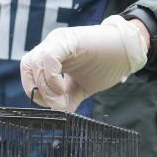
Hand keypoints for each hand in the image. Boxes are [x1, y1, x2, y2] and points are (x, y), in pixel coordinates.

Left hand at [20, 15, 148, 111]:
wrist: (129, 52)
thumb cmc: (105, 66)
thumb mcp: (79, 89)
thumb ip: (65, 101)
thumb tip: (56, 117)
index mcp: (50, 57)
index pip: (28, 72)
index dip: (34, 91)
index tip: (52, 104)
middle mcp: (50, 46)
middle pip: (28, 67)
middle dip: (38, 91)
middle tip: (56, 103)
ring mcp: (58, 41)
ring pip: (35, 63)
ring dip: (45, 87)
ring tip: (62, 97)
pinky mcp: (68, 40)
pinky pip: (48, 58)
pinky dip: (51, 77)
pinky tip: (63, 88)